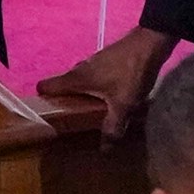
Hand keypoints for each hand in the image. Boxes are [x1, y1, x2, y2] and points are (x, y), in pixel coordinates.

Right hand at [36, 26, 175, 138]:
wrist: (151, 42)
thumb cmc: (130, 72)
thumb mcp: (123, 104)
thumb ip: (112, 126)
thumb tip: (104, 150)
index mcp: (75, 79)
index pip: (45, 86)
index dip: (42, 100)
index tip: (50, 114)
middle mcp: (79, 69)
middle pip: (63, 87)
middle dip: (66, 102)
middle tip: (75, 120)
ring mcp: (92, 62)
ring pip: (80, 82)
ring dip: (83, 95)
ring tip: (94, 111)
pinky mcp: (105, 60)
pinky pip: (93, 77)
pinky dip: (96, 87)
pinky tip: (110, 97)